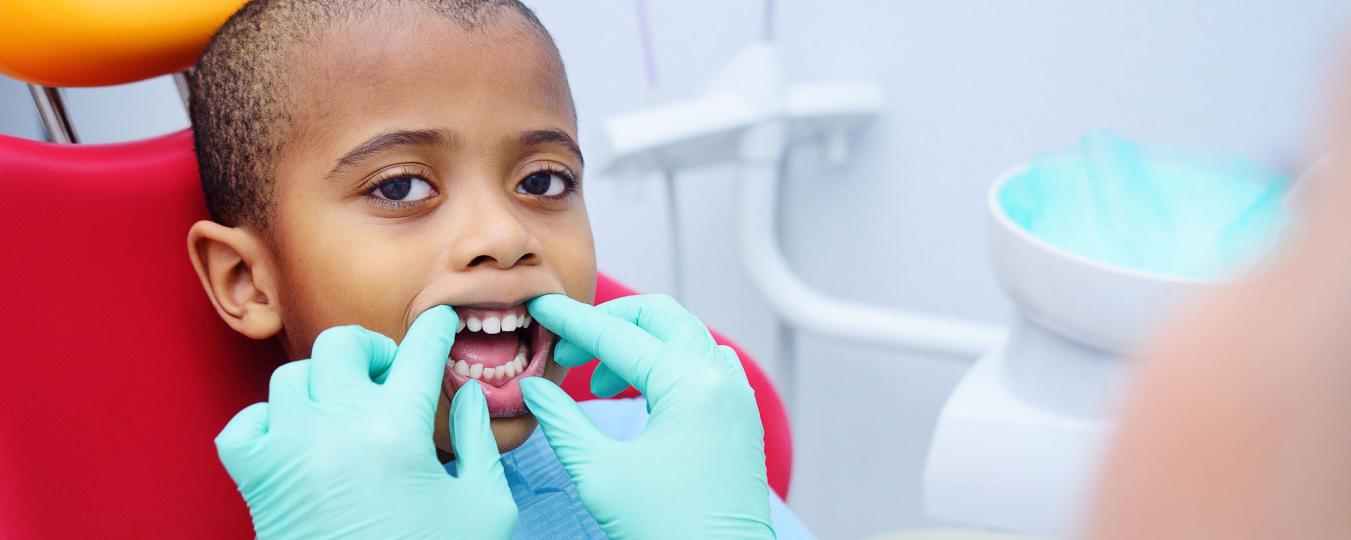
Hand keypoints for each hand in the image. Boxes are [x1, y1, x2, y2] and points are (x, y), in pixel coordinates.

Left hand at [214, 306, 516, 539]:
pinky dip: (267, 421)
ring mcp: (288, 451)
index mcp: (398, 430)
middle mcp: (337, 428)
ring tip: (345, 410)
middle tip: (390, 376)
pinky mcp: (256, 481)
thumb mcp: (486, 506)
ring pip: (291, 377)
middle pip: (342, 343)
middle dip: (372, 349)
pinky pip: (244, 424)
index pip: (421, 349)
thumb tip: (471, 396)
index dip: (437, 328)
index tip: (442, 323)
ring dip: (323, 384)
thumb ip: (482, 442)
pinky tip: (297, 438)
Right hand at [520, 294, 774, 539]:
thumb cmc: (666, 529)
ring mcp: (737, 395)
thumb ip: (562, 421)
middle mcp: (720, 377)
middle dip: (609, 323)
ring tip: (597, 382)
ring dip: (639, 344)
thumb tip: (534, 387)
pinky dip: (667, 364)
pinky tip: (639, 393)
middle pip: (659, 317)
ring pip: (683, 337)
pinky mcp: (740, 416)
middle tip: (569, 350)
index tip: (538, 307)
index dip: (571, 322)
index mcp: (689, 383)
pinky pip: (702, 364)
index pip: (617, 335)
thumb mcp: (599, 472)